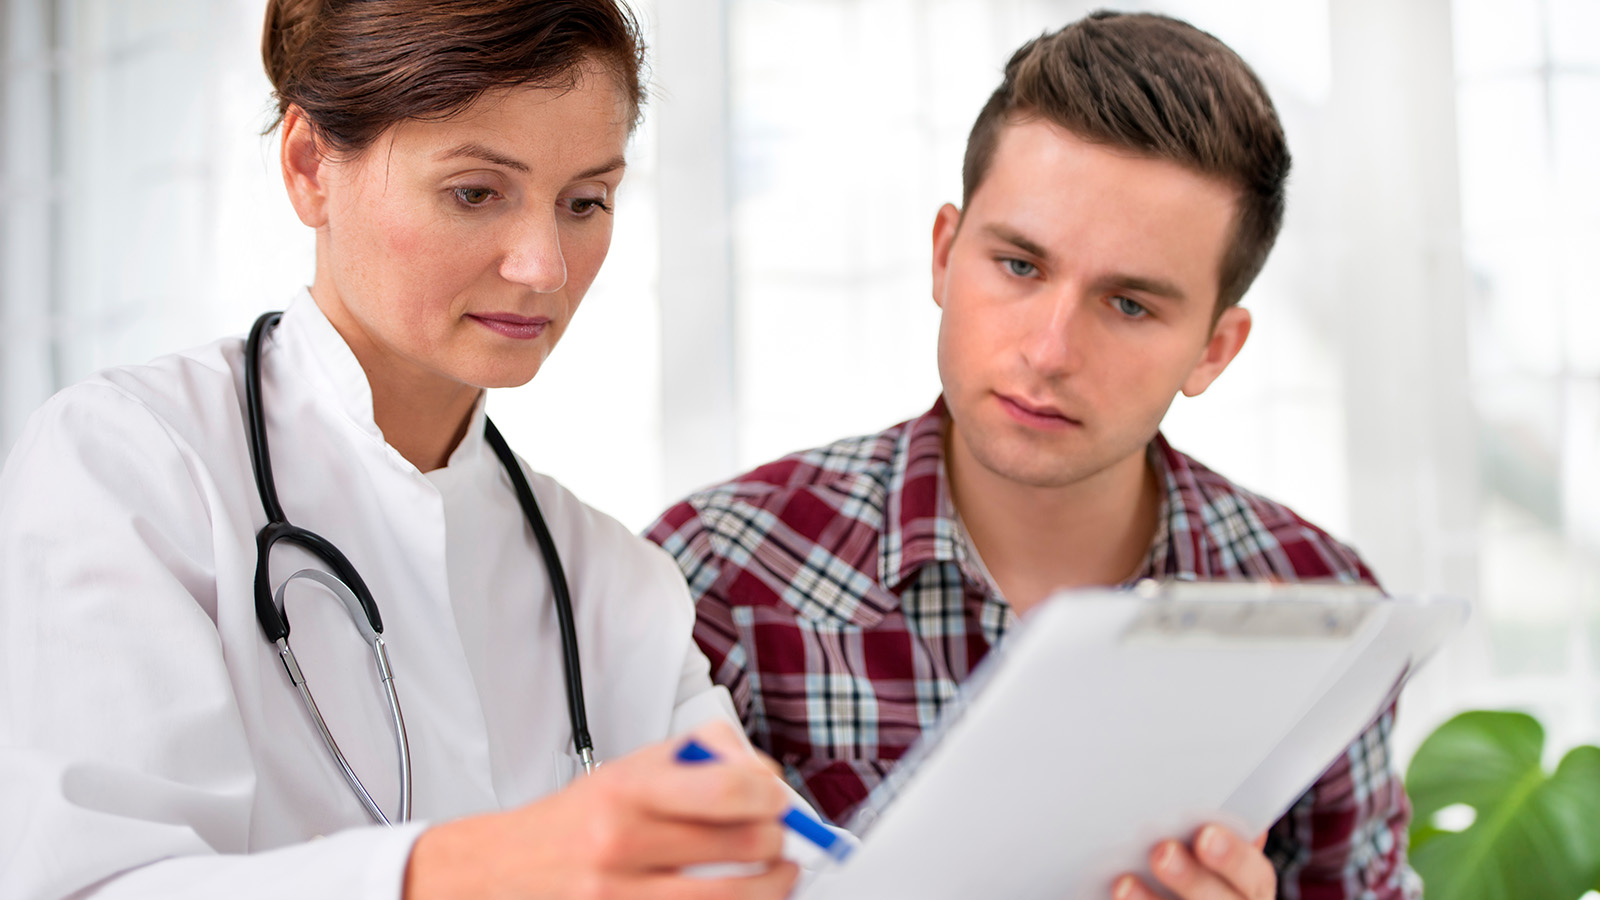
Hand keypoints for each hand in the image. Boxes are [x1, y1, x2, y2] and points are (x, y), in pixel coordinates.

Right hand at [404, 721, 796, 899]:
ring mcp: (622, 892)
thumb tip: (758, 770)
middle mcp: (625, 841)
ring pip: (732, 895)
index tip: (777, 795)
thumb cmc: (571, 820)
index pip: (728, 788)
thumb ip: (691, 760)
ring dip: (772, 884)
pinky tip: (742, 897)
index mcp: (629, 789)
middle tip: (779, 834)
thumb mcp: (624, 770)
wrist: (501, 869)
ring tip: (778, 872)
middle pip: (742, 843)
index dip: (771, 794)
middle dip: (777, 838)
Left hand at [1112, 824, 1274, 899]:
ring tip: (1123, 883)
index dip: (1234, 856)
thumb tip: (1216, 802)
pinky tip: (1112, 898)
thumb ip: (1215, 834)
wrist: (1178, 891)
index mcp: (1250, 889)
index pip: (1254, 875)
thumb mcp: (1213, 856)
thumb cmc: (1194, 874)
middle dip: (1192, 879)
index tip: (1207, 834)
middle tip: (1161, 852)